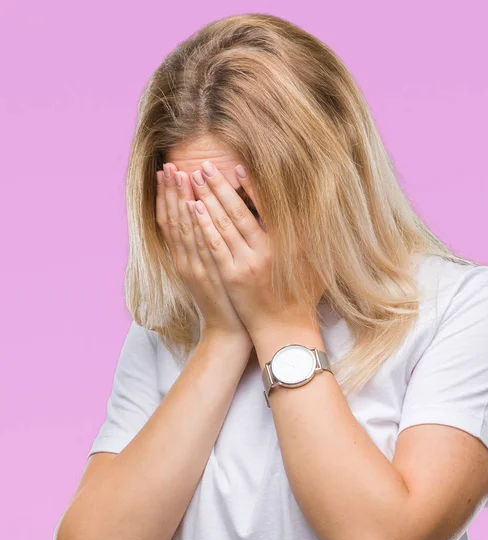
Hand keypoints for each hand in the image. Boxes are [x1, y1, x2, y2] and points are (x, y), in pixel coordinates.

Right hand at [156, 163, 252, 347]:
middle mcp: (183, 261)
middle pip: (172, 220)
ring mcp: (194, 268)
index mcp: (182, 258)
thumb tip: (205, 217)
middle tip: (168, 165)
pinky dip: (196, 226)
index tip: (165, 172)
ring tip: (179, 175)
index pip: (169, 221)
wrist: (227, 330)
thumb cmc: (224, 297)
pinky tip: (195, 207)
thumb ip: (205, 246)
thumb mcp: (211, 268)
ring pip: (183, 229)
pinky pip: (200, 246)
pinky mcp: (207, 276)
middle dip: (170, 192)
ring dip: (180, 201)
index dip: (165, 196)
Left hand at [186, 160, 323, 336]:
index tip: (237, 167)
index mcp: (287, 243)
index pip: (266, 207)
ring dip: (206, 199)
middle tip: (203, 165)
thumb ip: (312, 237)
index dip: (251, 185)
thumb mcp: (315, 264)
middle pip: (238, 211)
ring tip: (192, 180)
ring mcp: (247, 263)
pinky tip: (193, 209)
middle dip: (219, 186)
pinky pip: (214, 245)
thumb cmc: (301, 296)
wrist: (285, 329)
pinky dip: (203, 225)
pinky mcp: (232, 276)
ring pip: (223, 224)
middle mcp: (267, 249)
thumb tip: (317, 210)